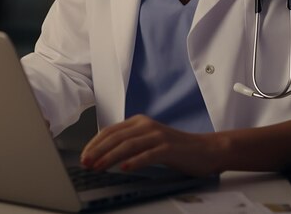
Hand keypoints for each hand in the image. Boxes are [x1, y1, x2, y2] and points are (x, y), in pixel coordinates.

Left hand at [80, 114, 219, 176]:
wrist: (205, 150)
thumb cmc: (175, 149)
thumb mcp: (148, 142)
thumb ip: (131, 144)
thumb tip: (105, 155)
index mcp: (139, 122)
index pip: (111, 131)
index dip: (95, 143)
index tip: (84, 156)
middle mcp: (146, 125)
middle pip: (116, 137)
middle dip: (98, 151)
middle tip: (86, 163)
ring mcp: (157, 135)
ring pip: (128, 145)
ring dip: (111, 157)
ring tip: (99, 167)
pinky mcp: (168, 147)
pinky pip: (148, 154)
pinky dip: (135, 161)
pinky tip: (124, 168)